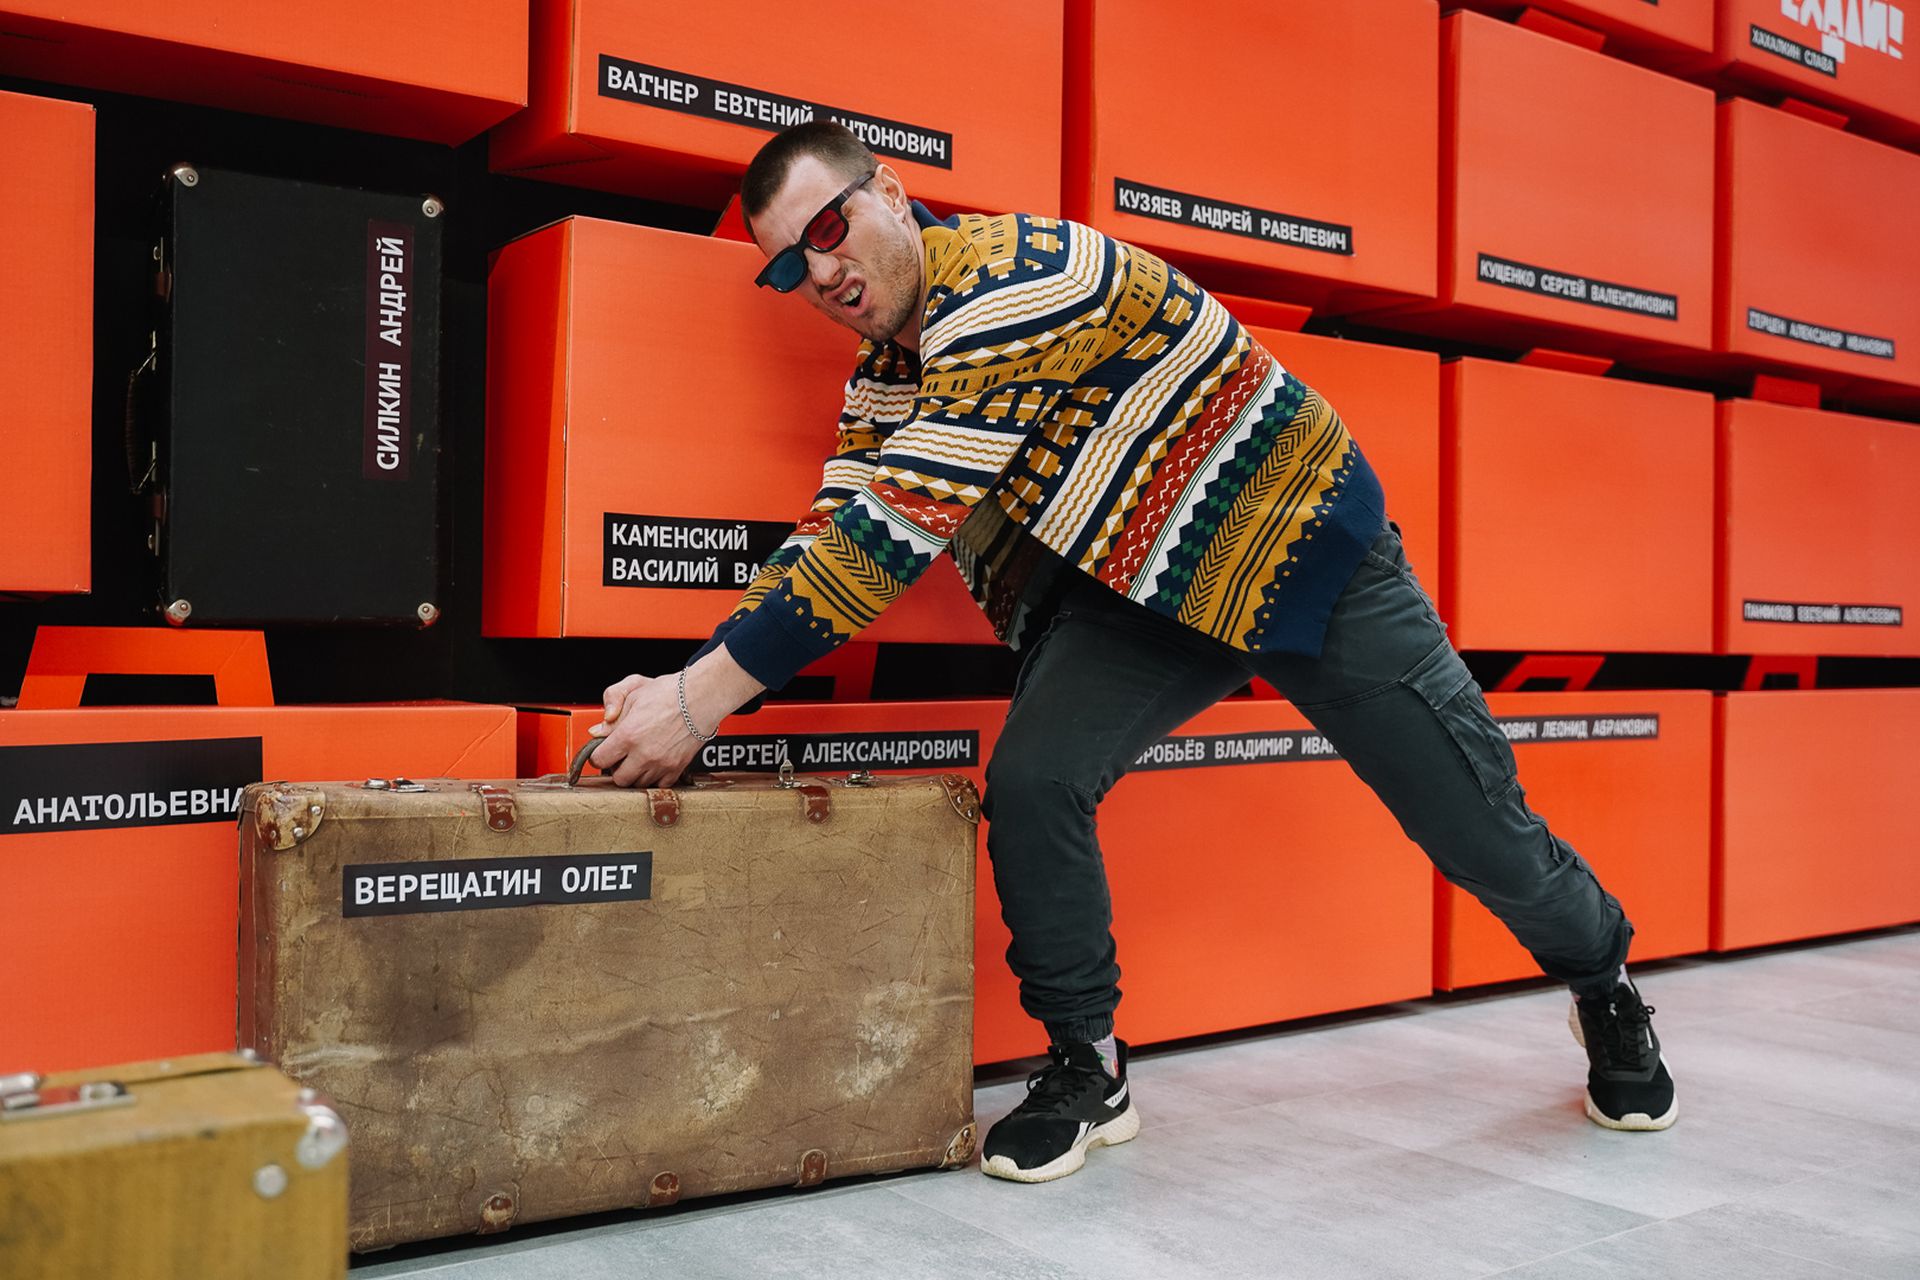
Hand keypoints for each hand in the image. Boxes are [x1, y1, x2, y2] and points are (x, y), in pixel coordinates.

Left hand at [586, 673, 701, 787]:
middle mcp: (644, 754)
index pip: (599, 760)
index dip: (597, 756)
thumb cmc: (670, 692)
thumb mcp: (633, 690)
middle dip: (616, 768)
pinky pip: (659, 785)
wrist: (701, 697)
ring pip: (638, 784)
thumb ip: (611, 707)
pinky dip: (654, 778)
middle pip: (618, 778)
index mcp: (628, 735)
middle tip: (620, 757)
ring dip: (635, 774)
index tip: (602, 752)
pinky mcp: (676, 768)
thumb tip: (598, 730)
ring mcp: (661, 764)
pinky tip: (653, 764)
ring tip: (638, 759)